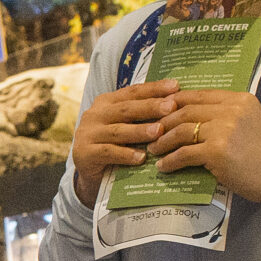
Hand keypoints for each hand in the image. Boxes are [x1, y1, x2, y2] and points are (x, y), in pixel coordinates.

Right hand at [69, 79, 180, 206]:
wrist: (88, 173)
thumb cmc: (114, 146)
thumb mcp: (125, 126)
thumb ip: (141, 115)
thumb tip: (176, 102)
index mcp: (106, 102)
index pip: (133, 92)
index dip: (154, 88)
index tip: (176, 86)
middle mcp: (94, 114)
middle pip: (126, 109)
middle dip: (150, 107)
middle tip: (171, 107)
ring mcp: (87, 134)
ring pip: (117, 131)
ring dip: (139, 131)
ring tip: (159, 131)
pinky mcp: (84, 153)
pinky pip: (108, 153)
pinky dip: (125, 155)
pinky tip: (141, 158)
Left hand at [146, 90, 260, 221]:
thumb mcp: (251, 123)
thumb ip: (227, 116)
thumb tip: (195, 119)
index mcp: (239, 99)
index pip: (198, 94)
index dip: (174, 102)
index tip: (160, 112)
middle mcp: (231, 109)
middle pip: (185, 110)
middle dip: (163, 121)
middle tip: (151, 132)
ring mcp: (223, 129)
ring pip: (181, 130)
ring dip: (163, 141)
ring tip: (154, 149)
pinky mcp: (217, 151)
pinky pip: (184, 153)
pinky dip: (170, 161)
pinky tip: (164, 167)